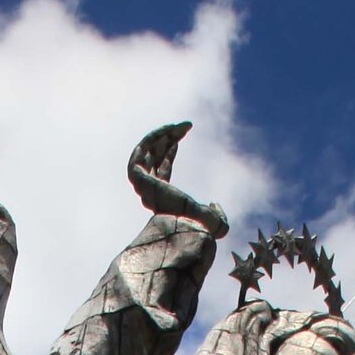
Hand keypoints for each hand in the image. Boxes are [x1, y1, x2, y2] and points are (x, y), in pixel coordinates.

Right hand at [127, 122, 227, 237]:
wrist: (182, 227)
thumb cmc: (198, 229)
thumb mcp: (213, 223)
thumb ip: (217, 216)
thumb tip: (214, 203)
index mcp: (161, 198)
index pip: (161, 169)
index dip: (169, 151)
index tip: (181, 135)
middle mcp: (149, 190)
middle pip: (153, 157)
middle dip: (167, 139)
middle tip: (184, 127)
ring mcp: (141, 184)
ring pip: (147, 151)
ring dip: (161, 136)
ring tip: (178, 126)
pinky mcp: (137, 177)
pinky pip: (141, 151)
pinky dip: (152, 139)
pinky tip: (168, 130)